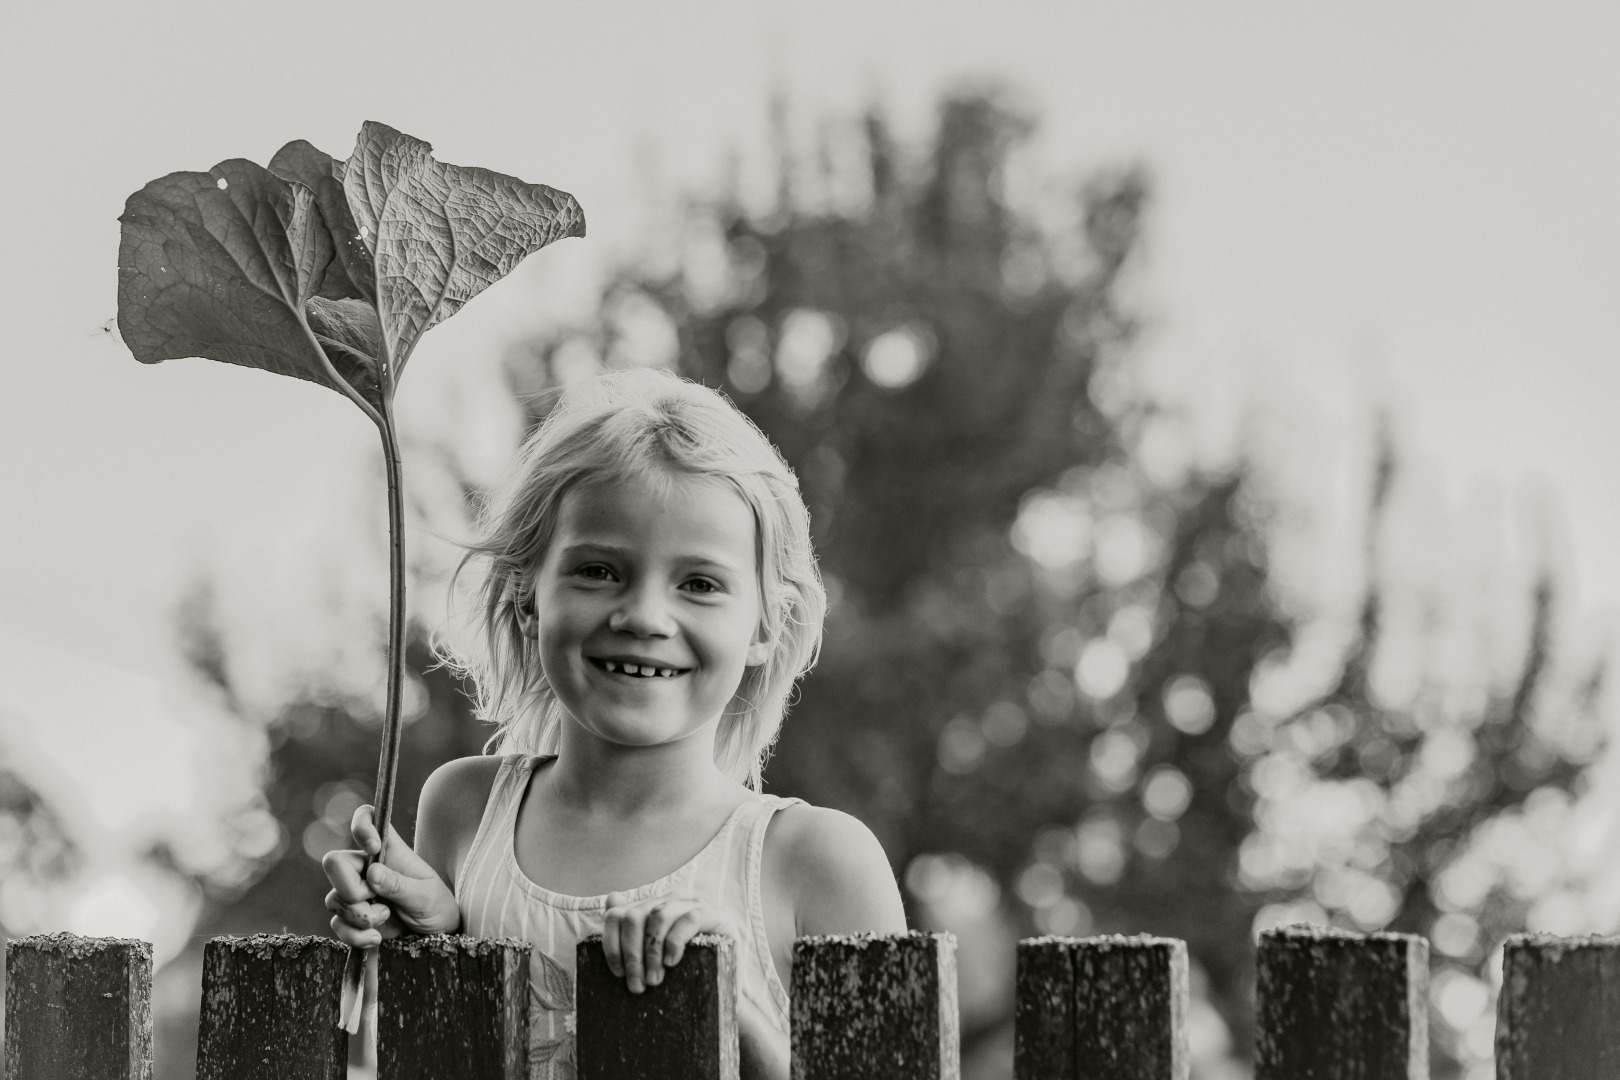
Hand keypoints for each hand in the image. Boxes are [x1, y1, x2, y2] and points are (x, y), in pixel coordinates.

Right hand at [321, 804, 459, 946]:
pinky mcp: (351, 917)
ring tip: (385, 918)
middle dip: (349, 888)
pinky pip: (336, 923)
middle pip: (333, 862)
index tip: (373, 847)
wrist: (435, 938)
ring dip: (359, 915)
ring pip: (334, 898)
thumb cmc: (436, 907)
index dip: (361, 825)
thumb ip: (399, 884)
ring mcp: (357, 892)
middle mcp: (368, 867)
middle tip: (372, 898)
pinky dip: (354, 935)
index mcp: (389, 850)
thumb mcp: (426, 895)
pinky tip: (376, 938)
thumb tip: (371, 872)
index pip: (366, 819)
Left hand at [601, 892, 740, 993]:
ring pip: (659, 915)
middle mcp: (671, 900)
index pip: (618, 914)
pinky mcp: (715, 914)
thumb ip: (633, 930)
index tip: (618, 973)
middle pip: (635, 916)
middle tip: (637, 985)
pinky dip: (675, 941)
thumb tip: (612, 898)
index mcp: (652, 908)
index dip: (611, 943)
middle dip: (631, 953)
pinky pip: (689, 919)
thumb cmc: (686, 972)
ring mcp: (694, 904)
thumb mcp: (655, 956)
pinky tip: (672, 963)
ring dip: (652, 951)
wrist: (724, 986)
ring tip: (654, 980)